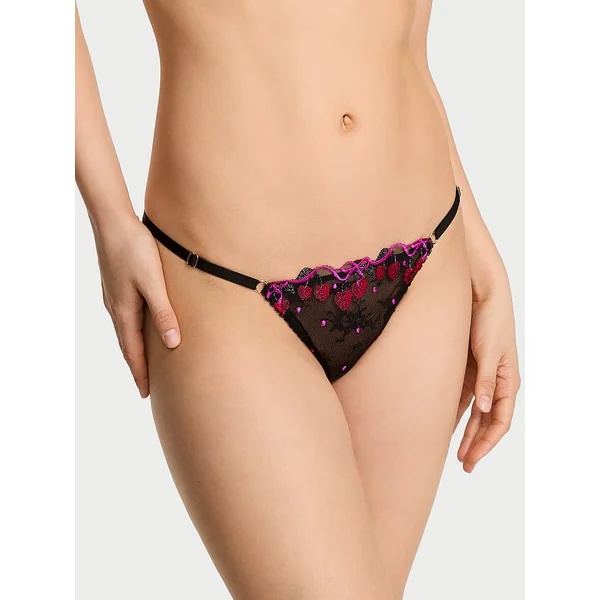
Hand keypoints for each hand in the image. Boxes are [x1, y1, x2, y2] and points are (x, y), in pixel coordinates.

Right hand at [94, 213, 180, 397]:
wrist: (113, 222)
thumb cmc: (135, 250)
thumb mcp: (153, 283)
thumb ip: (163, 313)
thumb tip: (172, 343)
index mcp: (125, 311)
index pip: (133, 352)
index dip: (141, 373)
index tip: (146, 393)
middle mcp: (116, 308)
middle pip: (127, 345)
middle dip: (136, 367)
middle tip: (145, 386)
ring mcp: (114, 297)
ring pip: (126, 331)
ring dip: (134, 350)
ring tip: (144, 363)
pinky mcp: (117, 285)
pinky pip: (125, 317)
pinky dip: (132, 332)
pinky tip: (139, 328)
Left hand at [455, 286, 520, 472]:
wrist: (479, 294)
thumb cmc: (490, 320)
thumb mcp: (488, 352)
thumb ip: (485, 381)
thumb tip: (485, 410)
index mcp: (507, 381)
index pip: (499, 421)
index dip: (487, 442)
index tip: (472, 459)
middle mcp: (494, 382)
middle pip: (487, 421)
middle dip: (476, 444)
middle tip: (464, 465)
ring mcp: (479, 376)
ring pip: (474, 412)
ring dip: (465, 432)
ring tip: (454, 452)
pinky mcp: (465, 367)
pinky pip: (460, 396)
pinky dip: (453, 412)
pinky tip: (442, 424)